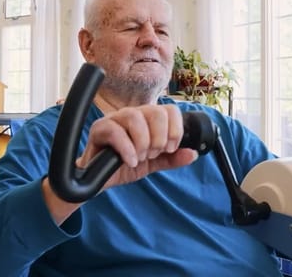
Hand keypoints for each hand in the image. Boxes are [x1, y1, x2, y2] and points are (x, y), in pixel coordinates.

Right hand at [78, 104, 198, 189]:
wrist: (100, 181)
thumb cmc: (124, 166)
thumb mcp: (153, 164)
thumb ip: (172, 158)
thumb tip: (193, 153)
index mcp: (147, 120)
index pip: (169, 110)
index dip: (175, 129)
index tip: (170, 148)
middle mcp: (132, 115)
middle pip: (155, 111)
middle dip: (159, 137)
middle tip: (153, 154)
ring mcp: (114, 120)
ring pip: (134, 117)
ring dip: (143, 141)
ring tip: (140, 157)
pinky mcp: (99, 129)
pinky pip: (115, 131)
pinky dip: (127, 148)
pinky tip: (130, 161)